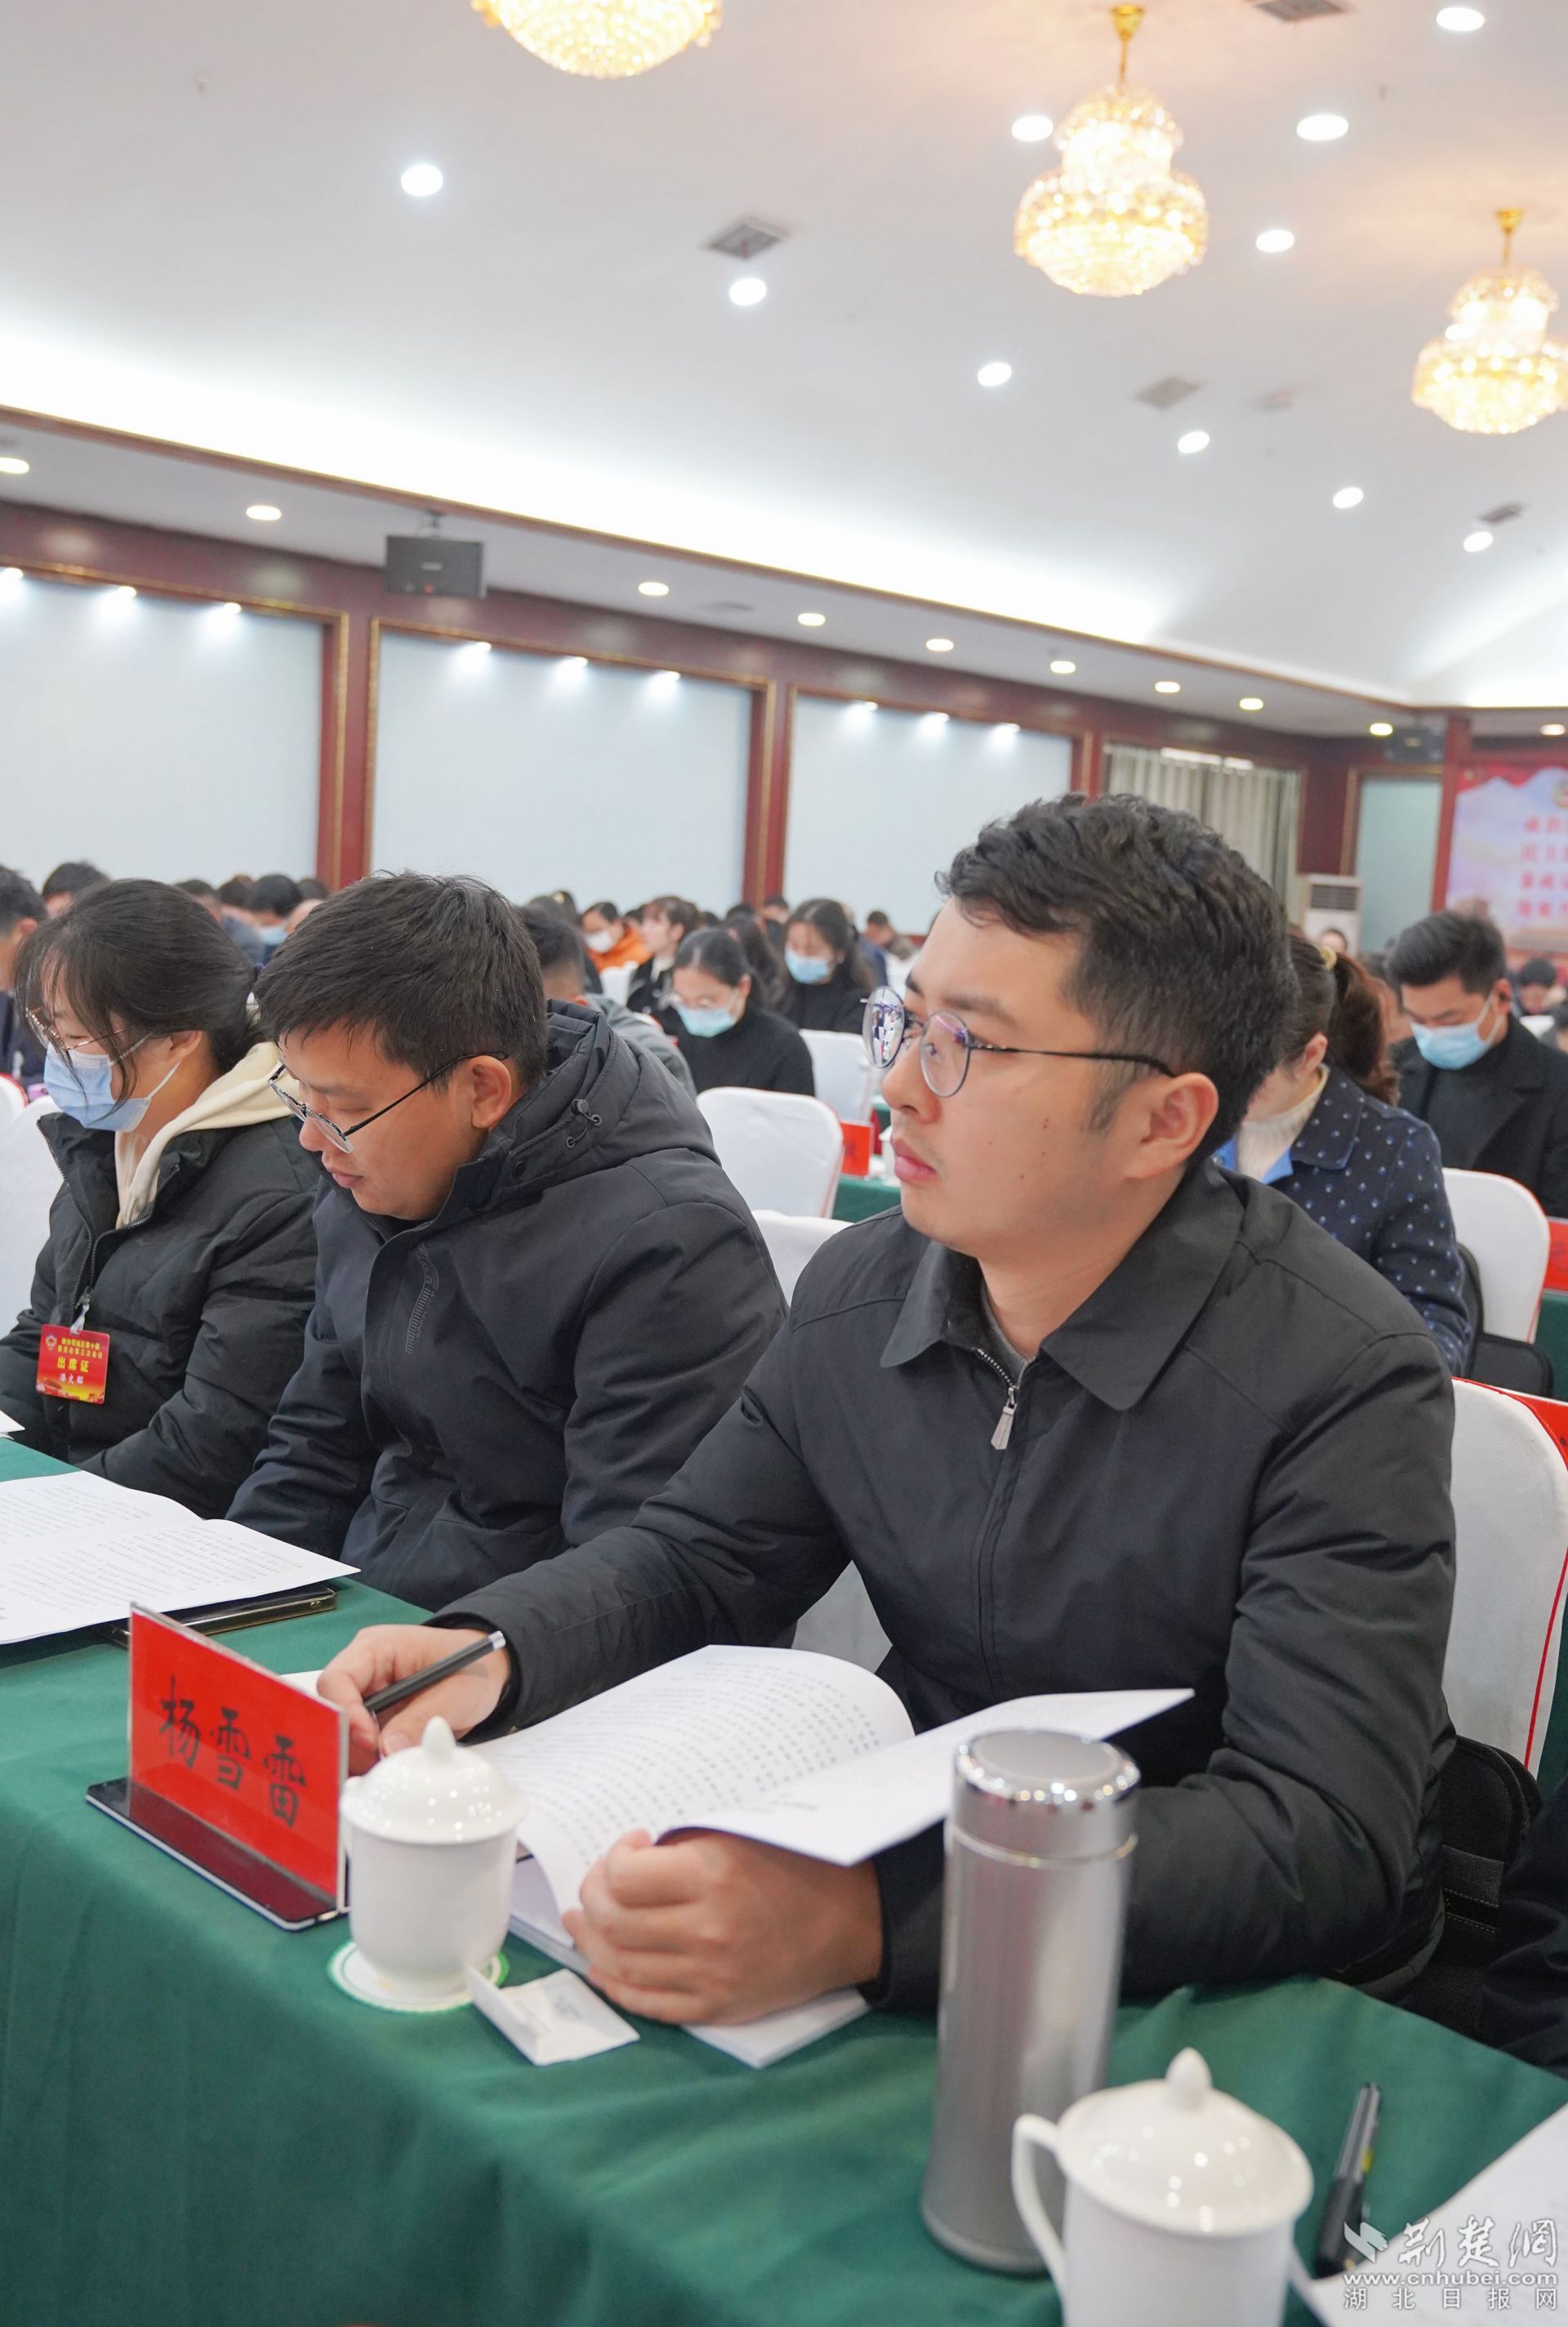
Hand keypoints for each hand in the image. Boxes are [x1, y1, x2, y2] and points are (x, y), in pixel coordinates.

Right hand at [317, 1624, 511, 1772]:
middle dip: (350, 1742)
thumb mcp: (456, 1692)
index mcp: (376, 1648)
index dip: (345, 1714)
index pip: (337, 1679)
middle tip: (377, 1766)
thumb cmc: (473, 1668)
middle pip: (333, 1710)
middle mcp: (362, 1671)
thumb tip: (387, 1751)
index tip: (371, 1743)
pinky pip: (359, 1745)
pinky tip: (385, 1775)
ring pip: (342, 1732)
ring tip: (386, 1774)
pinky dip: (368, 1762)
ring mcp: (366, 1697)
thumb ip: (420, 1718)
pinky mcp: (374, 1721)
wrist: (488, 1674)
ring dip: (359, 1757)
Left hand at [562, 1830, 883, 2024]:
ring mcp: (710, 1975)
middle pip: (614, 1922)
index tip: (630, 1846)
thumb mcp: (739, 1835)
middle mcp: (708, 1929)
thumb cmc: (794, 1867)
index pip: (624, 1877)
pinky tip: (603, 1966)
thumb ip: (683, 1848)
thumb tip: (627, 1862)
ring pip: (621, 1965)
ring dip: (591, 1941)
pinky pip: (648, 2003)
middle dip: (593, 1898)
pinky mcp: (716, 2007)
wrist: (850, 1922)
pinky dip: (616, 1985)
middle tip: (598, 1883)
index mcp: (713, 1876)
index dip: (613, 1858)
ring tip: (582, 1921)